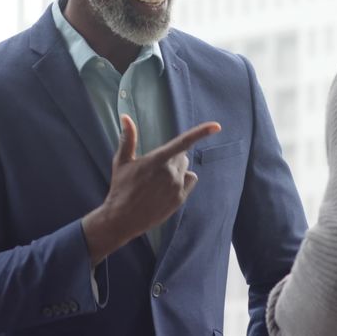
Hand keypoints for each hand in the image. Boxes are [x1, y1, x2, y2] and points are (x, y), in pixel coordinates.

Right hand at [82, 115, 220, 263]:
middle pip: (182, 155)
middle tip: (155, 167)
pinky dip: (183, 180)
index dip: (201, 132)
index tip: (216, 126)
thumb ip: (128, 138)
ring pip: (185, 168)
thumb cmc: (120, 188)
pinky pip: (189, 181)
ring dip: (177, 169)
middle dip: (173, 156)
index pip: (183, 142)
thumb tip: (125, 117)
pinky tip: (167, 187)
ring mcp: (176, 187)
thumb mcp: (121, 162)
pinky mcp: (180, 199)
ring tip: (159, 180)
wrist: (122, 219)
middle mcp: (170, 173)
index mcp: (157, 160)